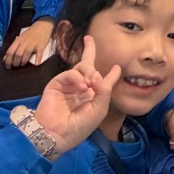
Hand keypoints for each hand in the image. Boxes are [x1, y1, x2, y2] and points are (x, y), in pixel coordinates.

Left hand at [4, 17, 54, 68]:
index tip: (7, 66)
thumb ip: (13, 48)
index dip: (7, 60)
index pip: (10, 51)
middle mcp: (24, 42)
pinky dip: (38, 59)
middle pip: (17, 54)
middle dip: (15, 62)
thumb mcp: (20, 39)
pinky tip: (36, 64)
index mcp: (18, 41)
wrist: (42, 25)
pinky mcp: (41, 46)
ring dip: (23, 62)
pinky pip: (39, 53)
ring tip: (22, 65)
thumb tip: (5, 58)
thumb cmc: (30, 33)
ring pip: (26, 54)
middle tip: (16, 66)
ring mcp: (33, 44)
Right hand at [32, 36, 119, 151]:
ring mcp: (69, 84)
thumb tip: (98, 74)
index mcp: (93, 96)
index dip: (111, 74)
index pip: (103, 81)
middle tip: (88, 39)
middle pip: (87, 65)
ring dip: (89, 71)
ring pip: (81, 66)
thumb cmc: (80, 126)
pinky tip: (82, 86)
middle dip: (89, 50)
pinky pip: (70, 73)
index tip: (117, 67)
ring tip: (89, 82)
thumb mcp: (99, 110)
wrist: (57, 133)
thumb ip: (104, 91)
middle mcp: (82, 88)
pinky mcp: (57, 83)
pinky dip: (77, 77)